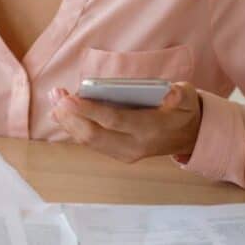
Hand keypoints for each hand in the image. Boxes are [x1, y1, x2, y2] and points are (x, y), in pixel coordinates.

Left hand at [50, 81, 202, 162]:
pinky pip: (91, 143)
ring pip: (89, 141)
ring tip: (54, 99)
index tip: (68, 99)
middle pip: (94, 134)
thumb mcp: (188, 97)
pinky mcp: (118, 153)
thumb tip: (169, 92)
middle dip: (71, 115)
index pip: (114, 121)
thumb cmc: (184, 111)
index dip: (89, 110)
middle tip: (56, 95)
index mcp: (150, 129)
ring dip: (68, 121)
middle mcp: (134, 146)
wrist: (190, 136)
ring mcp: (125, 153)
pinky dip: (73, 128)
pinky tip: (60, 113)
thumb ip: (180, 94)